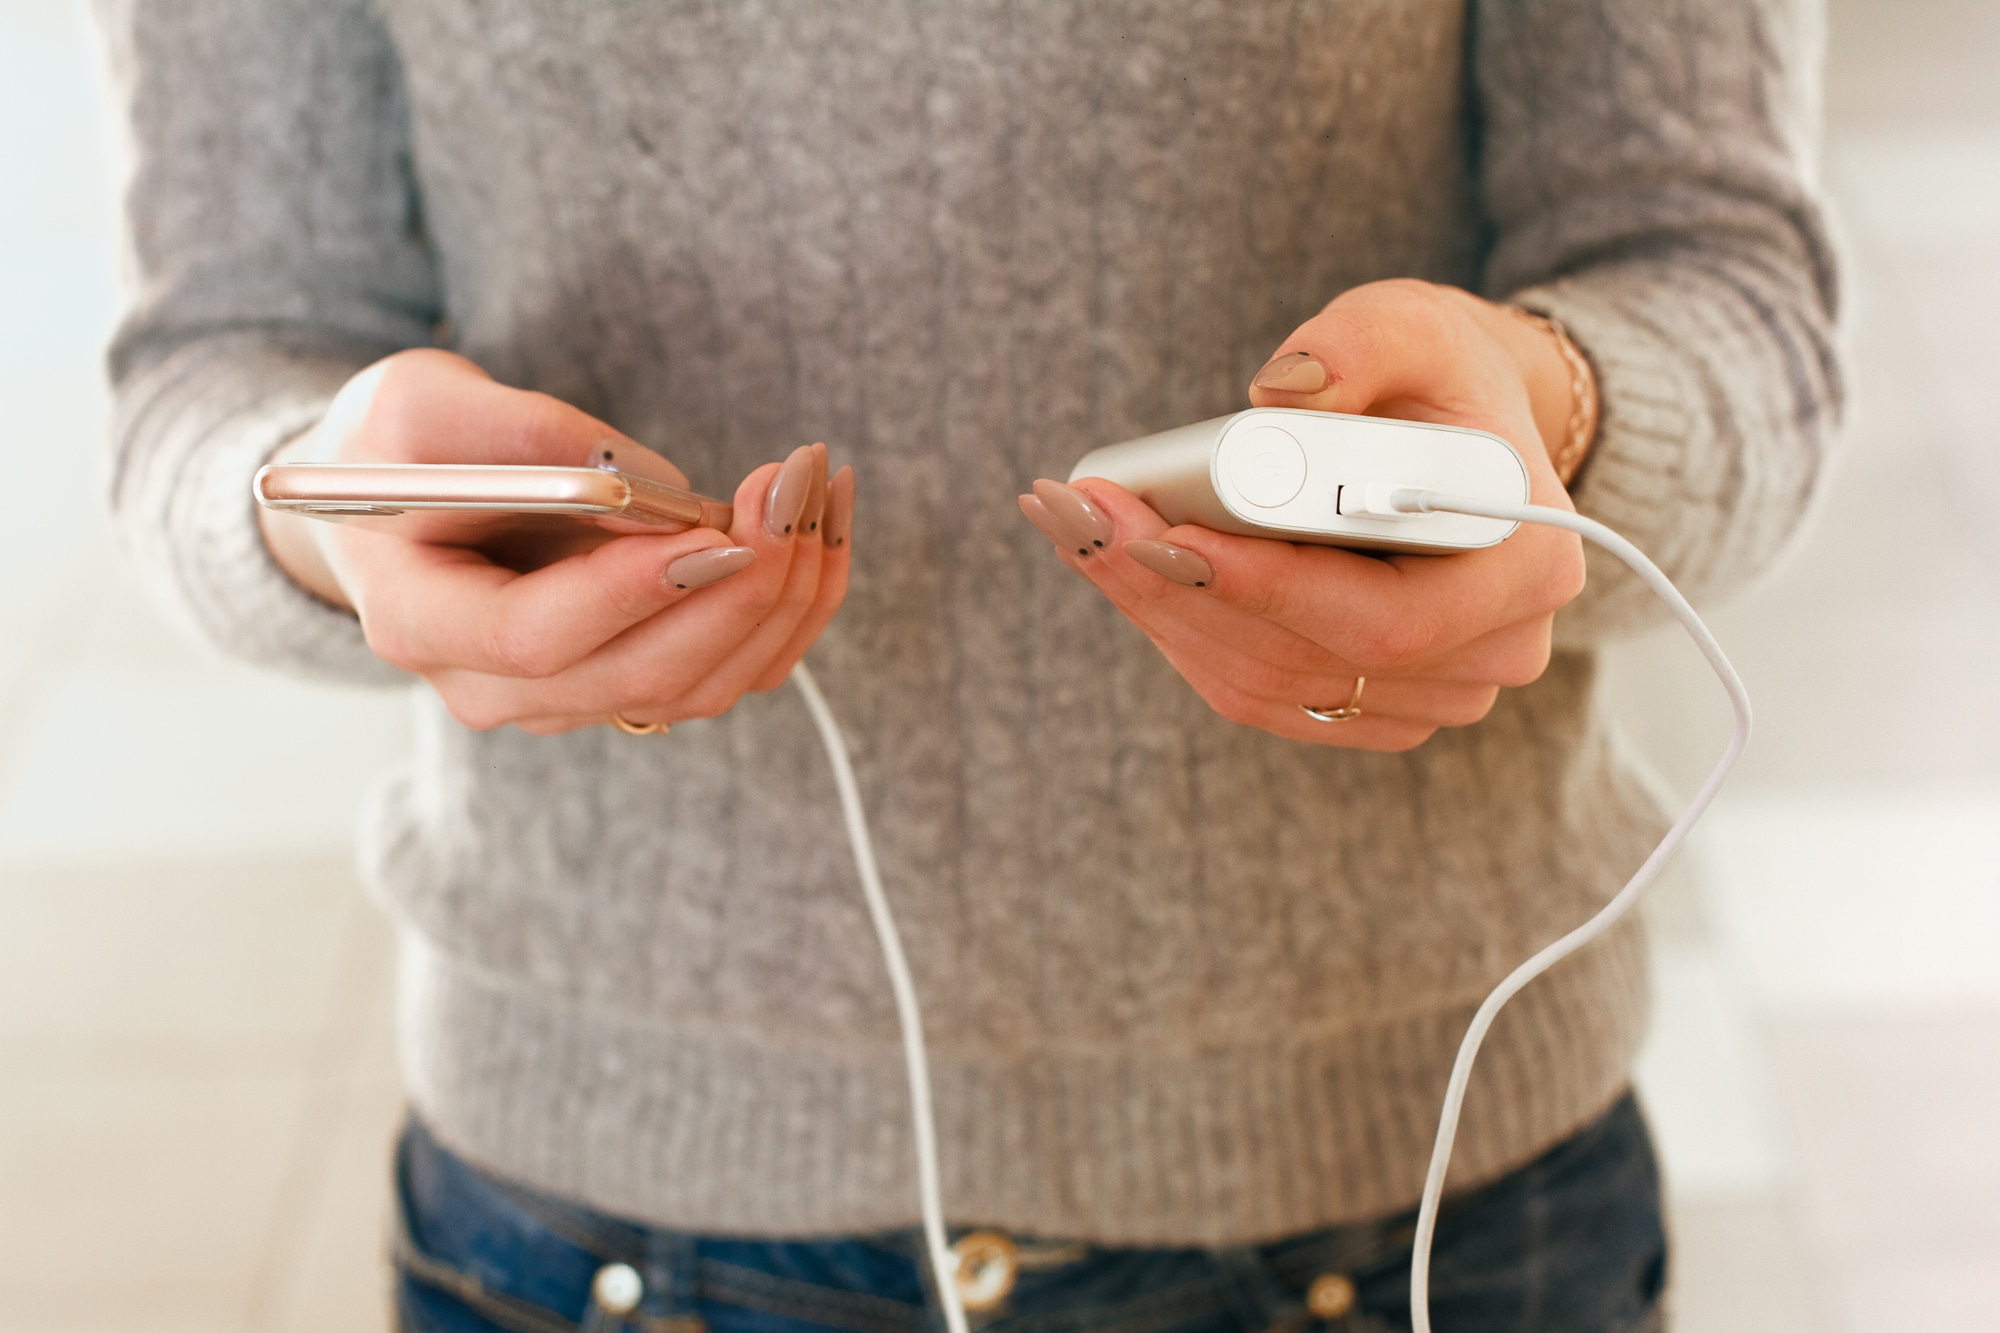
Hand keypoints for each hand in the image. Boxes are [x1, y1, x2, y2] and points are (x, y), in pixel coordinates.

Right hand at [261, 349, 852, 733]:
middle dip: (739, 588)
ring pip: (700, 685)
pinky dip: (791, 607)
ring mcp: (564, 699)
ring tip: (821, 489)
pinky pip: (728, 671)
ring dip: (783, 595)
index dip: (629, 592)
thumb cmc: (397, 444)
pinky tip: (824, 526)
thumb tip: (646, 483)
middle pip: (637, 677)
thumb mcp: (421, 401)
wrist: (397, 496)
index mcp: (419, 620)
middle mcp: (491, 686)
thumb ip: (522, 435)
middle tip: (796, 488)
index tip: (714, 533)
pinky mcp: (626, 682)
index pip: (532, 639)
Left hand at [1020, 279, 1587, 751]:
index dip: (1266, 589)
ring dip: (1159, 612)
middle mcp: (1495, 652)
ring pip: (1268, 683)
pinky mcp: (1376, 708)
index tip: (1161, 534)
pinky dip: (1181, 633)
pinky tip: (1121, 569)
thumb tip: (1278, 390)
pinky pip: (1259, 692)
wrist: (1465, 434)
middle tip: (1079, 516)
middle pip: (1306, 659)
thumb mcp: (1415, 325)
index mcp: (1527, 566)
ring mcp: (1438, 695)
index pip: (1385, 618)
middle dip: (1175, 589)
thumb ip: (1360, 343)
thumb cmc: (1440, 376)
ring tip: (1079, 531)